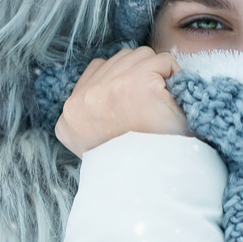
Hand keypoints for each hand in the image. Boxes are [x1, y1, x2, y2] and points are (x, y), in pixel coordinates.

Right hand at [54, 47, 188, 157]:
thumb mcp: (95, 144)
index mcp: (68, 118)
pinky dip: (174, 77)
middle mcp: (82, 100)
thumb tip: (107, 84)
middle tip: (150, 110)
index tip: (134, 109)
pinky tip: (171, 104)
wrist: (155, 185)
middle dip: (139, 76)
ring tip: (159, 108)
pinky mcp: (139, 82)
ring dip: (156, 75)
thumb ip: (93, 111)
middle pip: (119, 60)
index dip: (123, 84)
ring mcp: (110, 87)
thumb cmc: (135, 166)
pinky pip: (164, 61)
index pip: (96, 72)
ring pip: (141, 56)